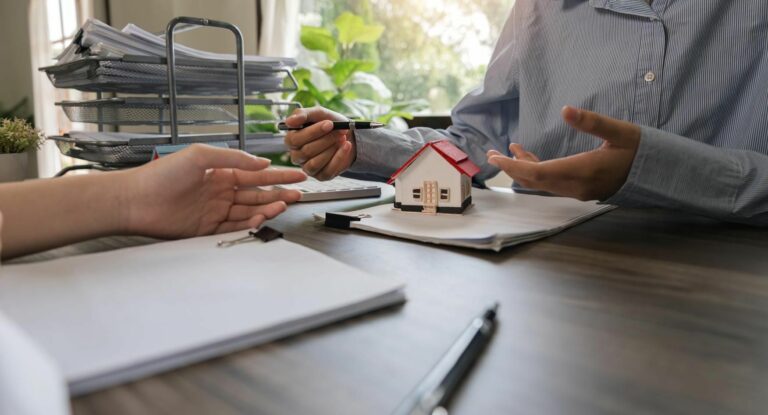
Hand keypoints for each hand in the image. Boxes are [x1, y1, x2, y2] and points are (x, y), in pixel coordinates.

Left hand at [122, 144, 305, 237]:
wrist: (135, 201)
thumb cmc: (161, 174)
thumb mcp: (200, 156)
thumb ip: (233, 158)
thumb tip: (261, 163)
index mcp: (219, 173)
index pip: (255, 174)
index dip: (278, 175)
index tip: (298, 175)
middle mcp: (219, 192)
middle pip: (256, 194)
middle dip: (279, 193)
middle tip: (299, 194)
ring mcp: (214, 211)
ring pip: (248, 211)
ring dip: (267, 208)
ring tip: (283, 205)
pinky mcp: (206, 230)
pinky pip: (234, 228)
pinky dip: (249, 224)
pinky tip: (261, 218)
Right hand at [284, 106, 355, 180]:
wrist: (348, 135)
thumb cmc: (330, 124)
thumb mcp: (318, 114)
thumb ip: (303, 114)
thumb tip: (289, 121)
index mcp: (292, 140)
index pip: (294, 140)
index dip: (312, 132)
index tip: (329, 123)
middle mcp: (297, 155)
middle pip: (306, 151)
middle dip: (326, 139)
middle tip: (340, 131)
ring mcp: (308, 167)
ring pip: (315, 162)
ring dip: (331, 148)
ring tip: (342, 138)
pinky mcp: (321, 175)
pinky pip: (327, 170)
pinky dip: (339, 157)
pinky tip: (346, 146)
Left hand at [487, 106, 640, 200]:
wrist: (661, 173)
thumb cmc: (642, 149)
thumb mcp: (619, 131)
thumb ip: (591, 122)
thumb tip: (565, 110)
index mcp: (583, 171)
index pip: (537, 173)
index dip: (513, 166)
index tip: (495, 157)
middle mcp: (577, 186)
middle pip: (534, 180)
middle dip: (511, 167)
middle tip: (491, 153)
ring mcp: (579, 190)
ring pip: (542, 182)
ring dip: (523, 168)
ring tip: (508, 151)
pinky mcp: (582, 189)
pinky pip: (553, 183)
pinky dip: (538, 170)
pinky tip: (530, 158)